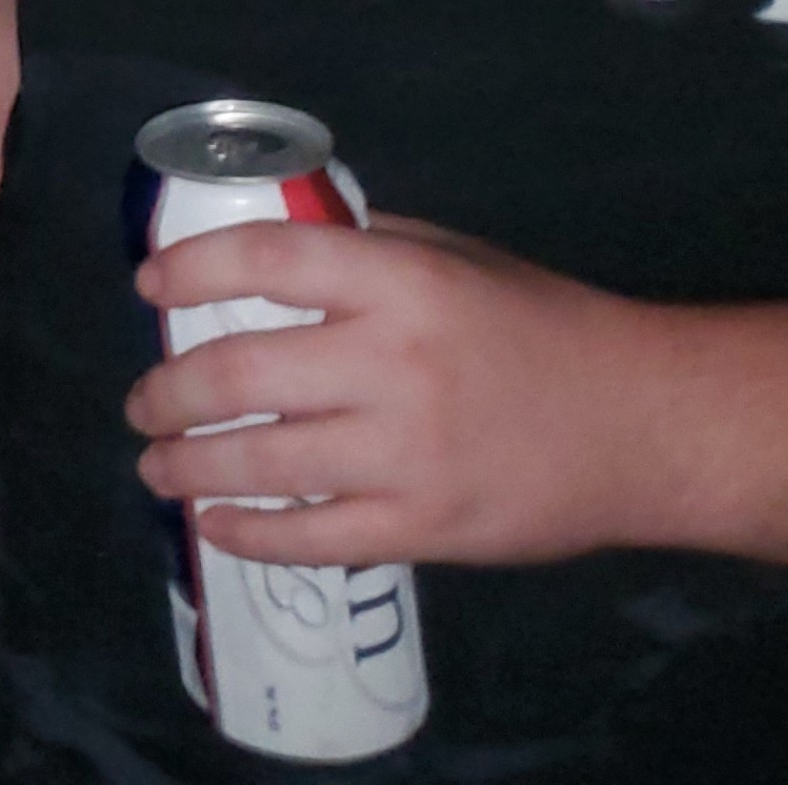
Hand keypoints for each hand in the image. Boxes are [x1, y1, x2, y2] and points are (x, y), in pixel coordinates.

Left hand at [127, 216, 647, 567]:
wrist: (646, 426)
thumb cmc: (542, 327)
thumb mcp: (454, 258)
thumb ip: (362, 250)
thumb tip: (264, 250)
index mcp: (400, 283)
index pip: (265, 261)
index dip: (191, 269)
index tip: (148, 286)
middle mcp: (394, 364)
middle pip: (239, 373)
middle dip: (168, 391)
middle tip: (141, 402)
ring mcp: (408, 454)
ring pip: (261, 462)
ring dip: (188, 464)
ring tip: (157, 463)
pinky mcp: (427, 527)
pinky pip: (314, 537)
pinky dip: (250, 535)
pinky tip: (216, 525)